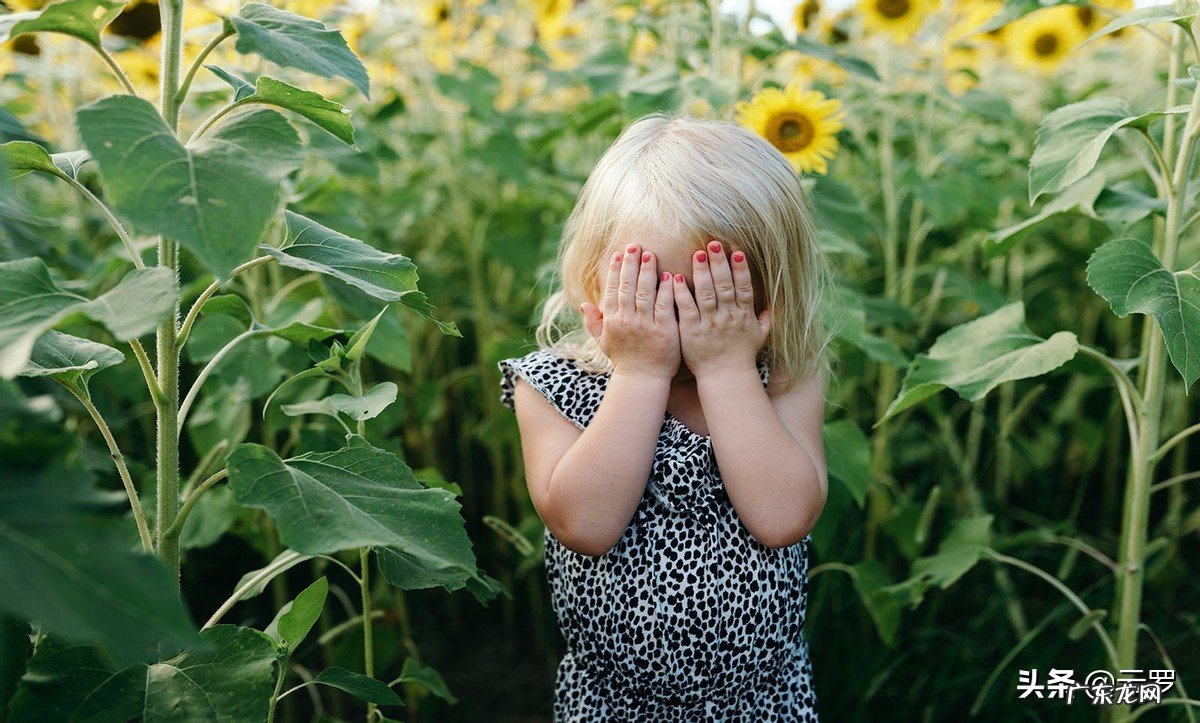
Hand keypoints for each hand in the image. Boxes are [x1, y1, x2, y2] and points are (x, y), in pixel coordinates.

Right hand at [581, 242, 681, 378]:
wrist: (642, 380)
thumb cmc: (625, 360)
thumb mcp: (604, 342)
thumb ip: (594, 322)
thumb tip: (583, 304)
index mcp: (612, 321)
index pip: (612, 290)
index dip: (614, 271)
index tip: (618, 253)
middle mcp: (626, 320)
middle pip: (627, 287)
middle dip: (630, 264)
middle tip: (634, 245)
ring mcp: (645, 325)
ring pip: (645, 293)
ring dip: (647, 272)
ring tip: (650, 254)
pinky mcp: (664, 331)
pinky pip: (664, 306)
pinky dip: (666, 291)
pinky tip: (669, 276)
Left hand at [673, 239, 770, 377]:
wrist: (725, 377)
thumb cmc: (741, 355)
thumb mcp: (759, 336)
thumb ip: (765, 318)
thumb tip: (774, 304)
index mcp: (744, 315)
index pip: (744, 287)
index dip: (741, 269)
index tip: (737, 251)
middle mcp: (728, 317)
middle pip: (724, 286)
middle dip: (719, 263)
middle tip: (713, 243)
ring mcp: (710, 323)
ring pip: (706, 293)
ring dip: (701, 272)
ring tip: (698, 254)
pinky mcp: (692, 331)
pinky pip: (687, 308)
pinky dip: (681, 292)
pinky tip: (675, 277)